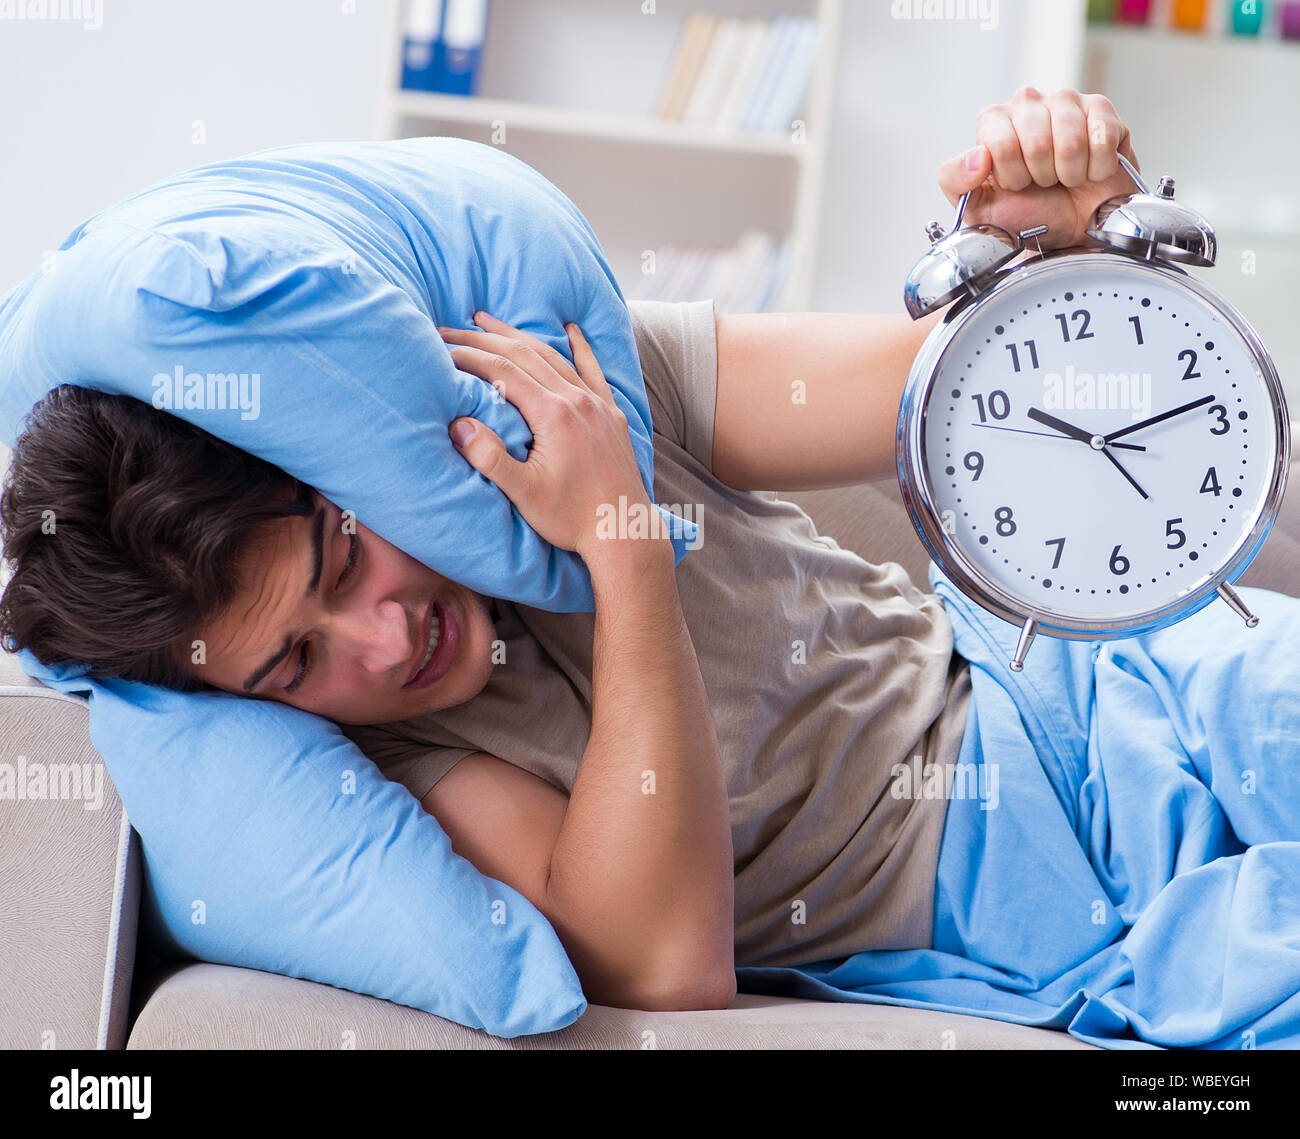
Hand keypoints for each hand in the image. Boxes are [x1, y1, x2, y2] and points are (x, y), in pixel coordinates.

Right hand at [438, 312, 656, 560]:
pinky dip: (580, 348)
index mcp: (554, 414)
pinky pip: (593, 372)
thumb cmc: (571, 519)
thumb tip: (459, 424)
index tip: (440, 347)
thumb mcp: (524, 493)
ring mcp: (598, 406)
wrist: (623, 533)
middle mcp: (577, 400)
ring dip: (521, 337)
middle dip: (486, 338)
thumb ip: (489, 458)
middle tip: (453, 328)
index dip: (469, 355)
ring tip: (491, 322)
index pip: (503, 370)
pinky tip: (571, 331)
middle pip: (525, 355)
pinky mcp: (612, 417)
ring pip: (555, 357)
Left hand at [937, 86, 1140, 250]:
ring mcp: (1066, 102)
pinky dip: (1098, 167)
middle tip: (1044, 182)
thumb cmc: (1026, 213)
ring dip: (1071, 172)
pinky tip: (1091, 169)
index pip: (1001, 144)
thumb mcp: (978, 206)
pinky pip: (1102, 138)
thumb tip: (977, 157)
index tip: (1017, 184)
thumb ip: (955, 180)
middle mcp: (1027, 103)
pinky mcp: (1102, 110)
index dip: (1013, 174)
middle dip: (1042, 175)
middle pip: (1037, 142)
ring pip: (1071, 141)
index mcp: (994, 122)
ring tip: (1066, 177)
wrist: (1070, 229)